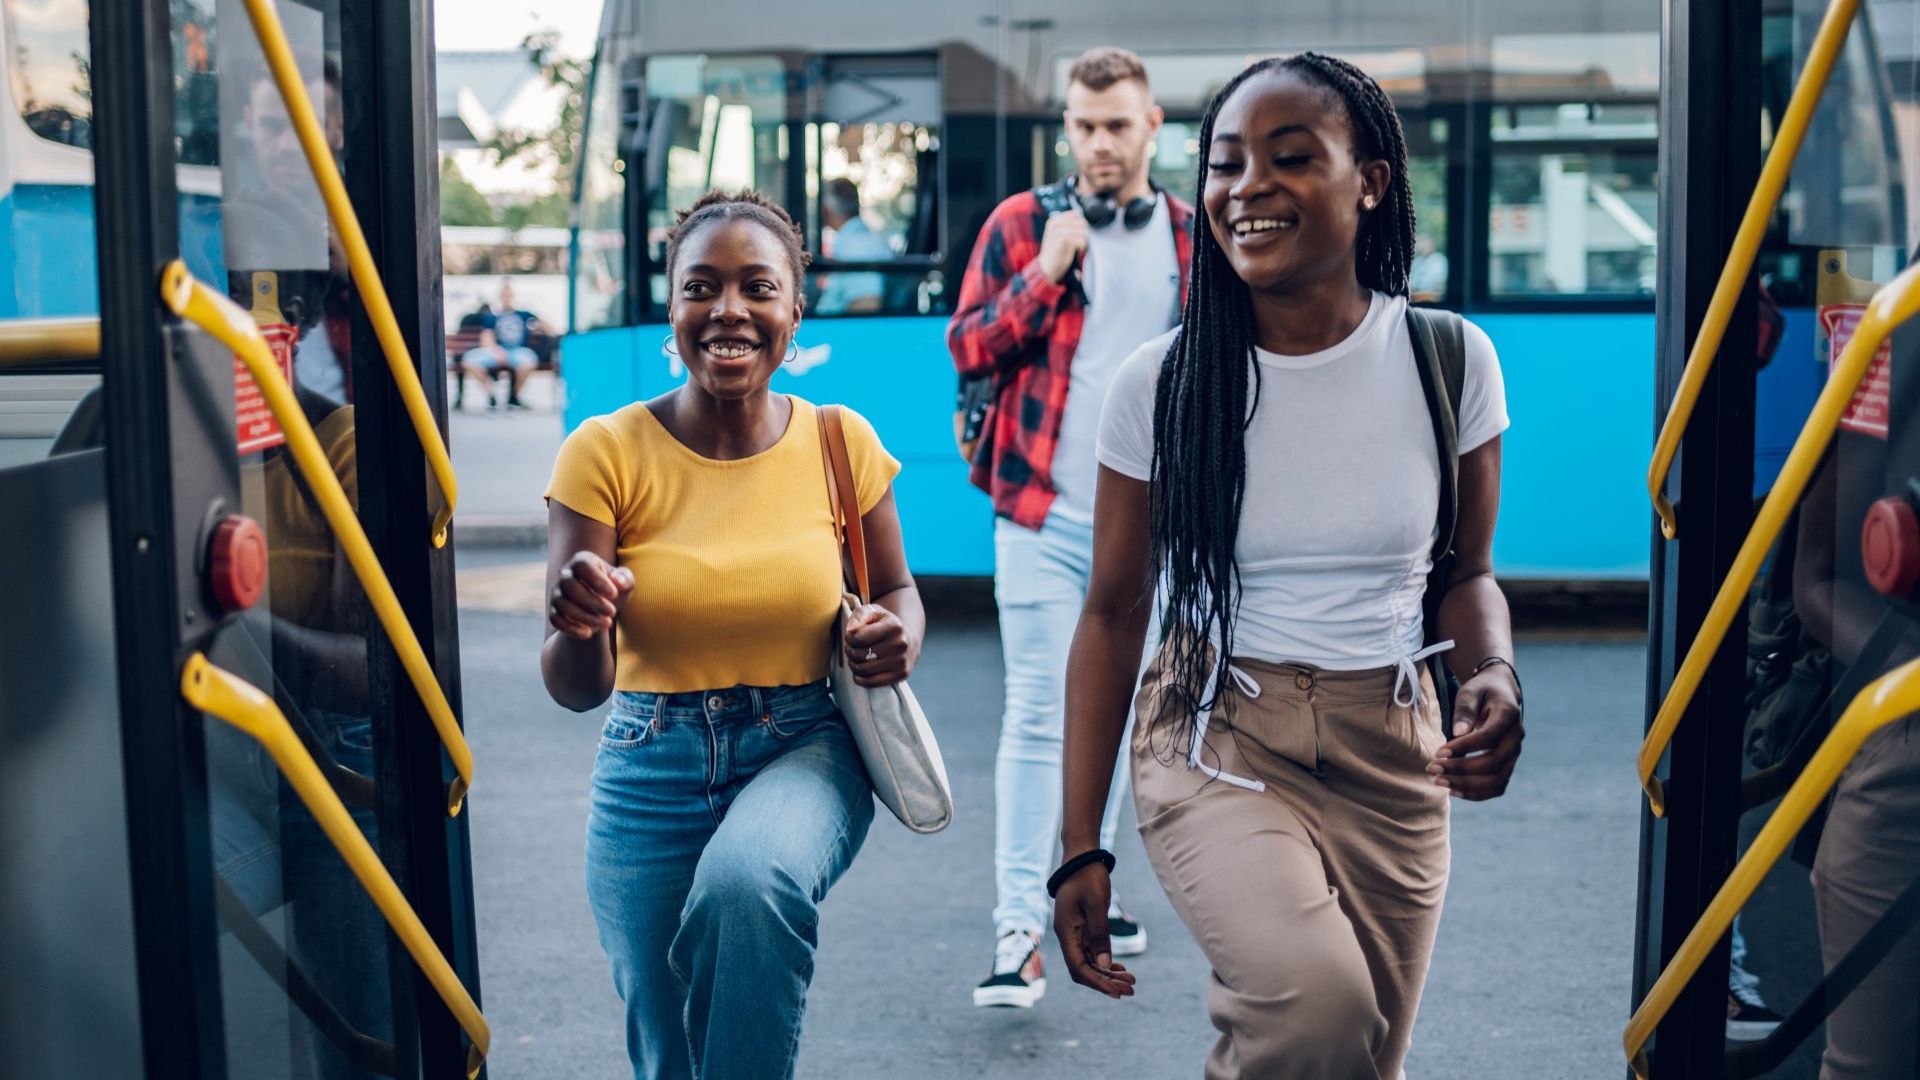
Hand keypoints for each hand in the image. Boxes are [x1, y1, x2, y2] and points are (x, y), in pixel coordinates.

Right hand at [548, 551, 633, 639]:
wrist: (601, 610)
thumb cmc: (613, 590)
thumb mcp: (625, 583)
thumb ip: (625, 579)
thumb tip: (618, 582)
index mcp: (582, 561)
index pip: (583, 566)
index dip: (597, 580)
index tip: (613, 594)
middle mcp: (565, 575)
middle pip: (571, 586)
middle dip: (592, 602)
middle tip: (612, 612)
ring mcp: (557, 593)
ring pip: (563, 605)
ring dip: (585, 617)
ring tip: (607, 623)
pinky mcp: (554, 611)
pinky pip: (556, 620)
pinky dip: (571, 629)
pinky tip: (588, 634)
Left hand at [844, 604, 916, 686]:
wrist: (908, 641)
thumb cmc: (885, 626)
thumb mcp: (873, 613)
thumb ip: (859, 615)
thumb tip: (850, 630)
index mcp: (894, 626)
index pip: (859, 637)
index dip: (849, 638)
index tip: (851, 636)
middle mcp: (901, 644)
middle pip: (859, 654)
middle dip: (849, 651)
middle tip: (851, 648)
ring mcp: (902, 661)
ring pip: (863, 669)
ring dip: (853, 664)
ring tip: (856, 658)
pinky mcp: (901, 675)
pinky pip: (870, 682)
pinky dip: (860, 678)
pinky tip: (860, 670)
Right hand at [1036, 208, 1089, 283]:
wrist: (1046, 266)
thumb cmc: (1055, 252)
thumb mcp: (1059, 234)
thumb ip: (1068, 225)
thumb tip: (1083, 220)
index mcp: (1054, 219)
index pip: (1075, 215)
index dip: (1080, 225)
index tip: (1076, 235)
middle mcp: (1056, 222)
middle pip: (1081, 223)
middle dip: (1083, 233)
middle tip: (1078, 243)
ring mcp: (1060, 230)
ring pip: (1083, 231)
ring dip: (1084, 241)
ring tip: (1078, 247)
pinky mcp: (1064, 239)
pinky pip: (1082, 240)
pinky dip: (1082, 247)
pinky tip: (1077, 251)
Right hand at [1052, 861, 1134, 998]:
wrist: (1083, 856)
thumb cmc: (1088, 876)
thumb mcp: (1097, 904)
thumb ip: (1100, 934)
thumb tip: (1105, 964)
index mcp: (1065, 931)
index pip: (1078, 967)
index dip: (1097, 982)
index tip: (1117, 992)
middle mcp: (1068, 936)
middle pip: (1084, 969)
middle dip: (1106, 982)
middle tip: (1130, 990)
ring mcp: (1075, 933)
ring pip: (1090, 963)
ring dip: (1109, 974)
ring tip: (1131, 982)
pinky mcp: (1084, 928)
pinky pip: (1094, 952)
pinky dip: (1107, 962)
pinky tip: (1121, 969)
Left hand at [1427, 665, 1523, 799]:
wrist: (1500, 693)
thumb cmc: (1481, 692)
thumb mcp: (1470, 691)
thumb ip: (1465, 709)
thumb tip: (1458, 733)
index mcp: (1509, 715)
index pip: (1489, 738)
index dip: (1463, 748)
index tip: (1438, 752)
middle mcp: (1516, 738)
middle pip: (1493, 764)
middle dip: (1460, 770)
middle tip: (1431, 768)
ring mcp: (1514, 754)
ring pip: (1497, 781)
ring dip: (1467, 786)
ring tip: (1438, 781)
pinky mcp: (1508, 765)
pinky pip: (1497, 787)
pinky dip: (1476, 793)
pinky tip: (1453, 790)